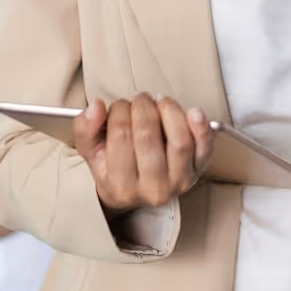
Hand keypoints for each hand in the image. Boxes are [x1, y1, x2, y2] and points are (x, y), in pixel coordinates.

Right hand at [74, 93, 214, 211]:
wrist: (140, 192)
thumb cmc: (115, 168)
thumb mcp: (92, 153)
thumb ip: (86, 130)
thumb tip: (95, 107)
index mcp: (121, 187)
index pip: (120, 137)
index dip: (119, 111)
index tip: (119, 105)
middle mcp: (152, 190)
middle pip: (148, 136)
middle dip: (142, 107)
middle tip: (139, 99)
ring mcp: (179, 182)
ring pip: (179, 140)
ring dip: (169, 110)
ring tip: (159, 101)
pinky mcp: (199, 172)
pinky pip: (205, 147)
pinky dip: (202, 127)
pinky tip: (194, 111)